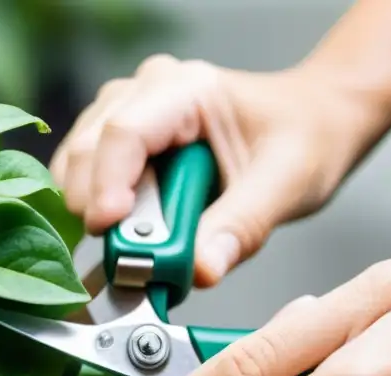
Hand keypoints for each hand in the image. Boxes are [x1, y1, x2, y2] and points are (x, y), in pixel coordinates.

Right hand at [50, 55, 386, 285]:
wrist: (314, 123)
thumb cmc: (305, 138)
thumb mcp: (288, 183)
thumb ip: (242, 226)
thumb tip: (200, 270)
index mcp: (188, 90)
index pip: (124, 133)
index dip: (107, 185)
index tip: (110, 232)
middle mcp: (147, 92)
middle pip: (87, 149)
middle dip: (98, 208)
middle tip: (128, 258)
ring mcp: (127, 113)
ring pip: (76, 165)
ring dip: (96, 214)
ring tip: (138, 248)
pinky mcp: (121, 143)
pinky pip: (86, 180)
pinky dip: (100, 215)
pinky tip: (132, 236)